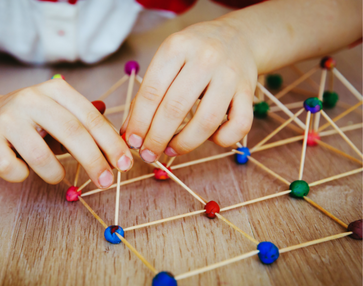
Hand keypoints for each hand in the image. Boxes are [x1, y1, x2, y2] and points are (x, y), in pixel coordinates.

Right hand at [0, 79, 132, 186]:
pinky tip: (24, 170)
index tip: (125, 164)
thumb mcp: (63, 114)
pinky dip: (22, 175)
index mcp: (56, 90)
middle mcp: (31, 99)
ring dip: (55, 174)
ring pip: (41, 156)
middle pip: (71, 133)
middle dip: (94, 161)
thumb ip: (89, 125)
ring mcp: (7, 118)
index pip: (90, 117)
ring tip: (56, 176)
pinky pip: (11, 168)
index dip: (111, 142)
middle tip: (106, 182)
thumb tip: (122, 145)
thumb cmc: (35, 122)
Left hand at [121, 20, 256, 161]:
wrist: (238, 38)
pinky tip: (209, 138)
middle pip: (175, 108)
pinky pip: (239, 125)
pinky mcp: (249, 91)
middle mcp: (205, 58)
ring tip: (170, 150)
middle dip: (157, 138)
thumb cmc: (193, 55)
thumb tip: (129, 133)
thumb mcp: (167, 62)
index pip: (152, 92)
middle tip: (148, 155)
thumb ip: (148, 95)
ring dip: (184, 144)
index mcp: (177, 47)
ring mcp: (230, 75)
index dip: (139, 122)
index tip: (133, 142)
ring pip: (207, 121)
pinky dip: (222, 139)